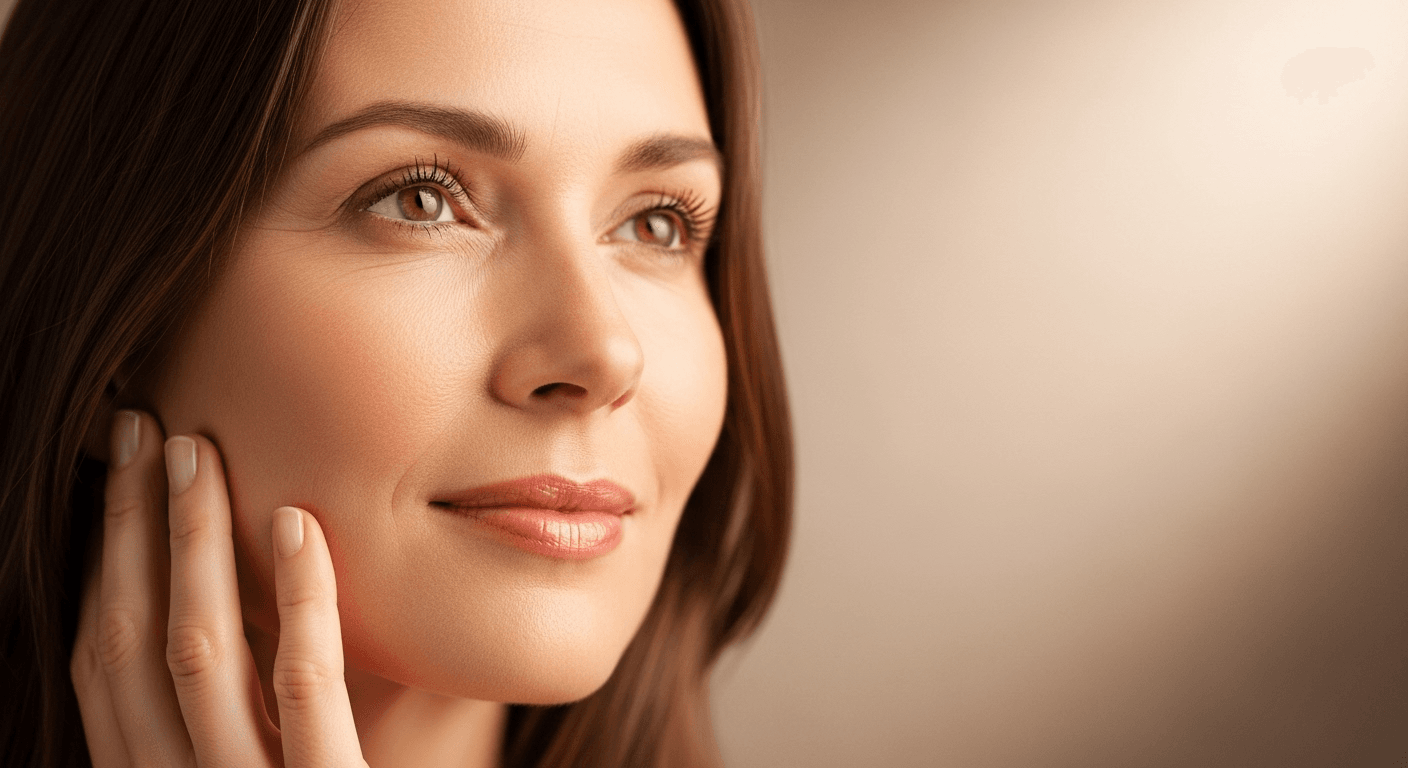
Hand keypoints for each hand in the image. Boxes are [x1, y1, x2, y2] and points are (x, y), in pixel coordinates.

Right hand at [69, 410, 369, 766]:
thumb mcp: (284, 759)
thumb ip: (271, 702)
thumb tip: (278, 582)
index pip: (109, 666)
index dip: (105, 568)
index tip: (117, 484)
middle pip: (138, 642)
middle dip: (130, 528)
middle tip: (142, 431)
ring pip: (201, 651)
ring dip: (191, 541)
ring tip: (195, 450)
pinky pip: (307, 684)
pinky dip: (299, 597)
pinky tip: (294, 522)